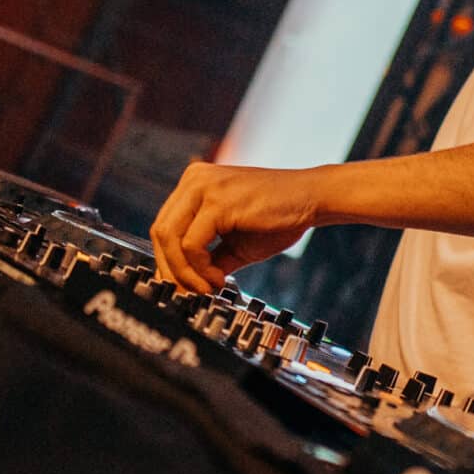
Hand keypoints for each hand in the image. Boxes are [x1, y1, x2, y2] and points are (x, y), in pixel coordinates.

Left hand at [149, 161, 326, 293]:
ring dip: (185, 272)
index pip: (165, 226)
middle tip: (187, 293)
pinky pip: (191, 244)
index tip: (181, 286)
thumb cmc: (279, 217)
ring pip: (170, 239)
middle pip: (160, 232)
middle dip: (171, 270)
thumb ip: (210, 258)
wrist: (313, 199)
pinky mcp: (218, 202)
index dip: (168, 261)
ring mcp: (203, 187)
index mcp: (195, 184)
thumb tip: (188, 285)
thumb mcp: (235, 243)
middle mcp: (194, 180)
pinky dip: (200, 269)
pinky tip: (218, 278)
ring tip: (206, 288)